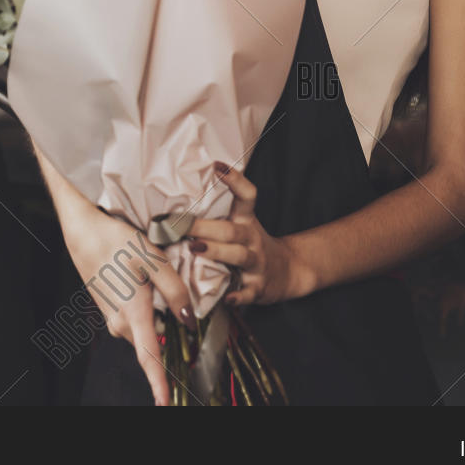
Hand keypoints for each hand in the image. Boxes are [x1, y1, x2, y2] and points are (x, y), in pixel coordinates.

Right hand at [64, 203, 193, 406]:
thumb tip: (190, 320)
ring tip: (157, 286)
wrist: (83, 232)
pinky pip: (136, 323)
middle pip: (154, 344)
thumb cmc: (115, 241)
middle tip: (179, 308)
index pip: (149, 358)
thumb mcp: (152, 258)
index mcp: (133, 313)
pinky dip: (147, 313)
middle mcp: (120, 323)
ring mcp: (113, 319)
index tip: (166, 403)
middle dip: (171, 337)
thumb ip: (175, 291)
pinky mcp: (110, 311)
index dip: (160, 384)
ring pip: (145, 332)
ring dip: (158, 320)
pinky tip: (146, 286)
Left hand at [184, 162, 306, 306]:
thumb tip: (176, 197)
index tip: (216, 165)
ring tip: (194, 249)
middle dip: (204, 226)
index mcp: (247, 221)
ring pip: (237, 256)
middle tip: (180, 224)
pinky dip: (237, 296)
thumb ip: (217, 215)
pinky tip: (226, 298)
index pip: (247, 196)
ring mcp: (256, 263)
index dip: (235, 180)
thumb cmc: (251, 245)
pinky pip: (248, 293)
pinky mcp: (258, 288)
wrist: (289, 272)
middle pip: (231, 230)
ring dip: (215, 252)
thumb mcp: (242, 226)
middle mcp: (252, 239)